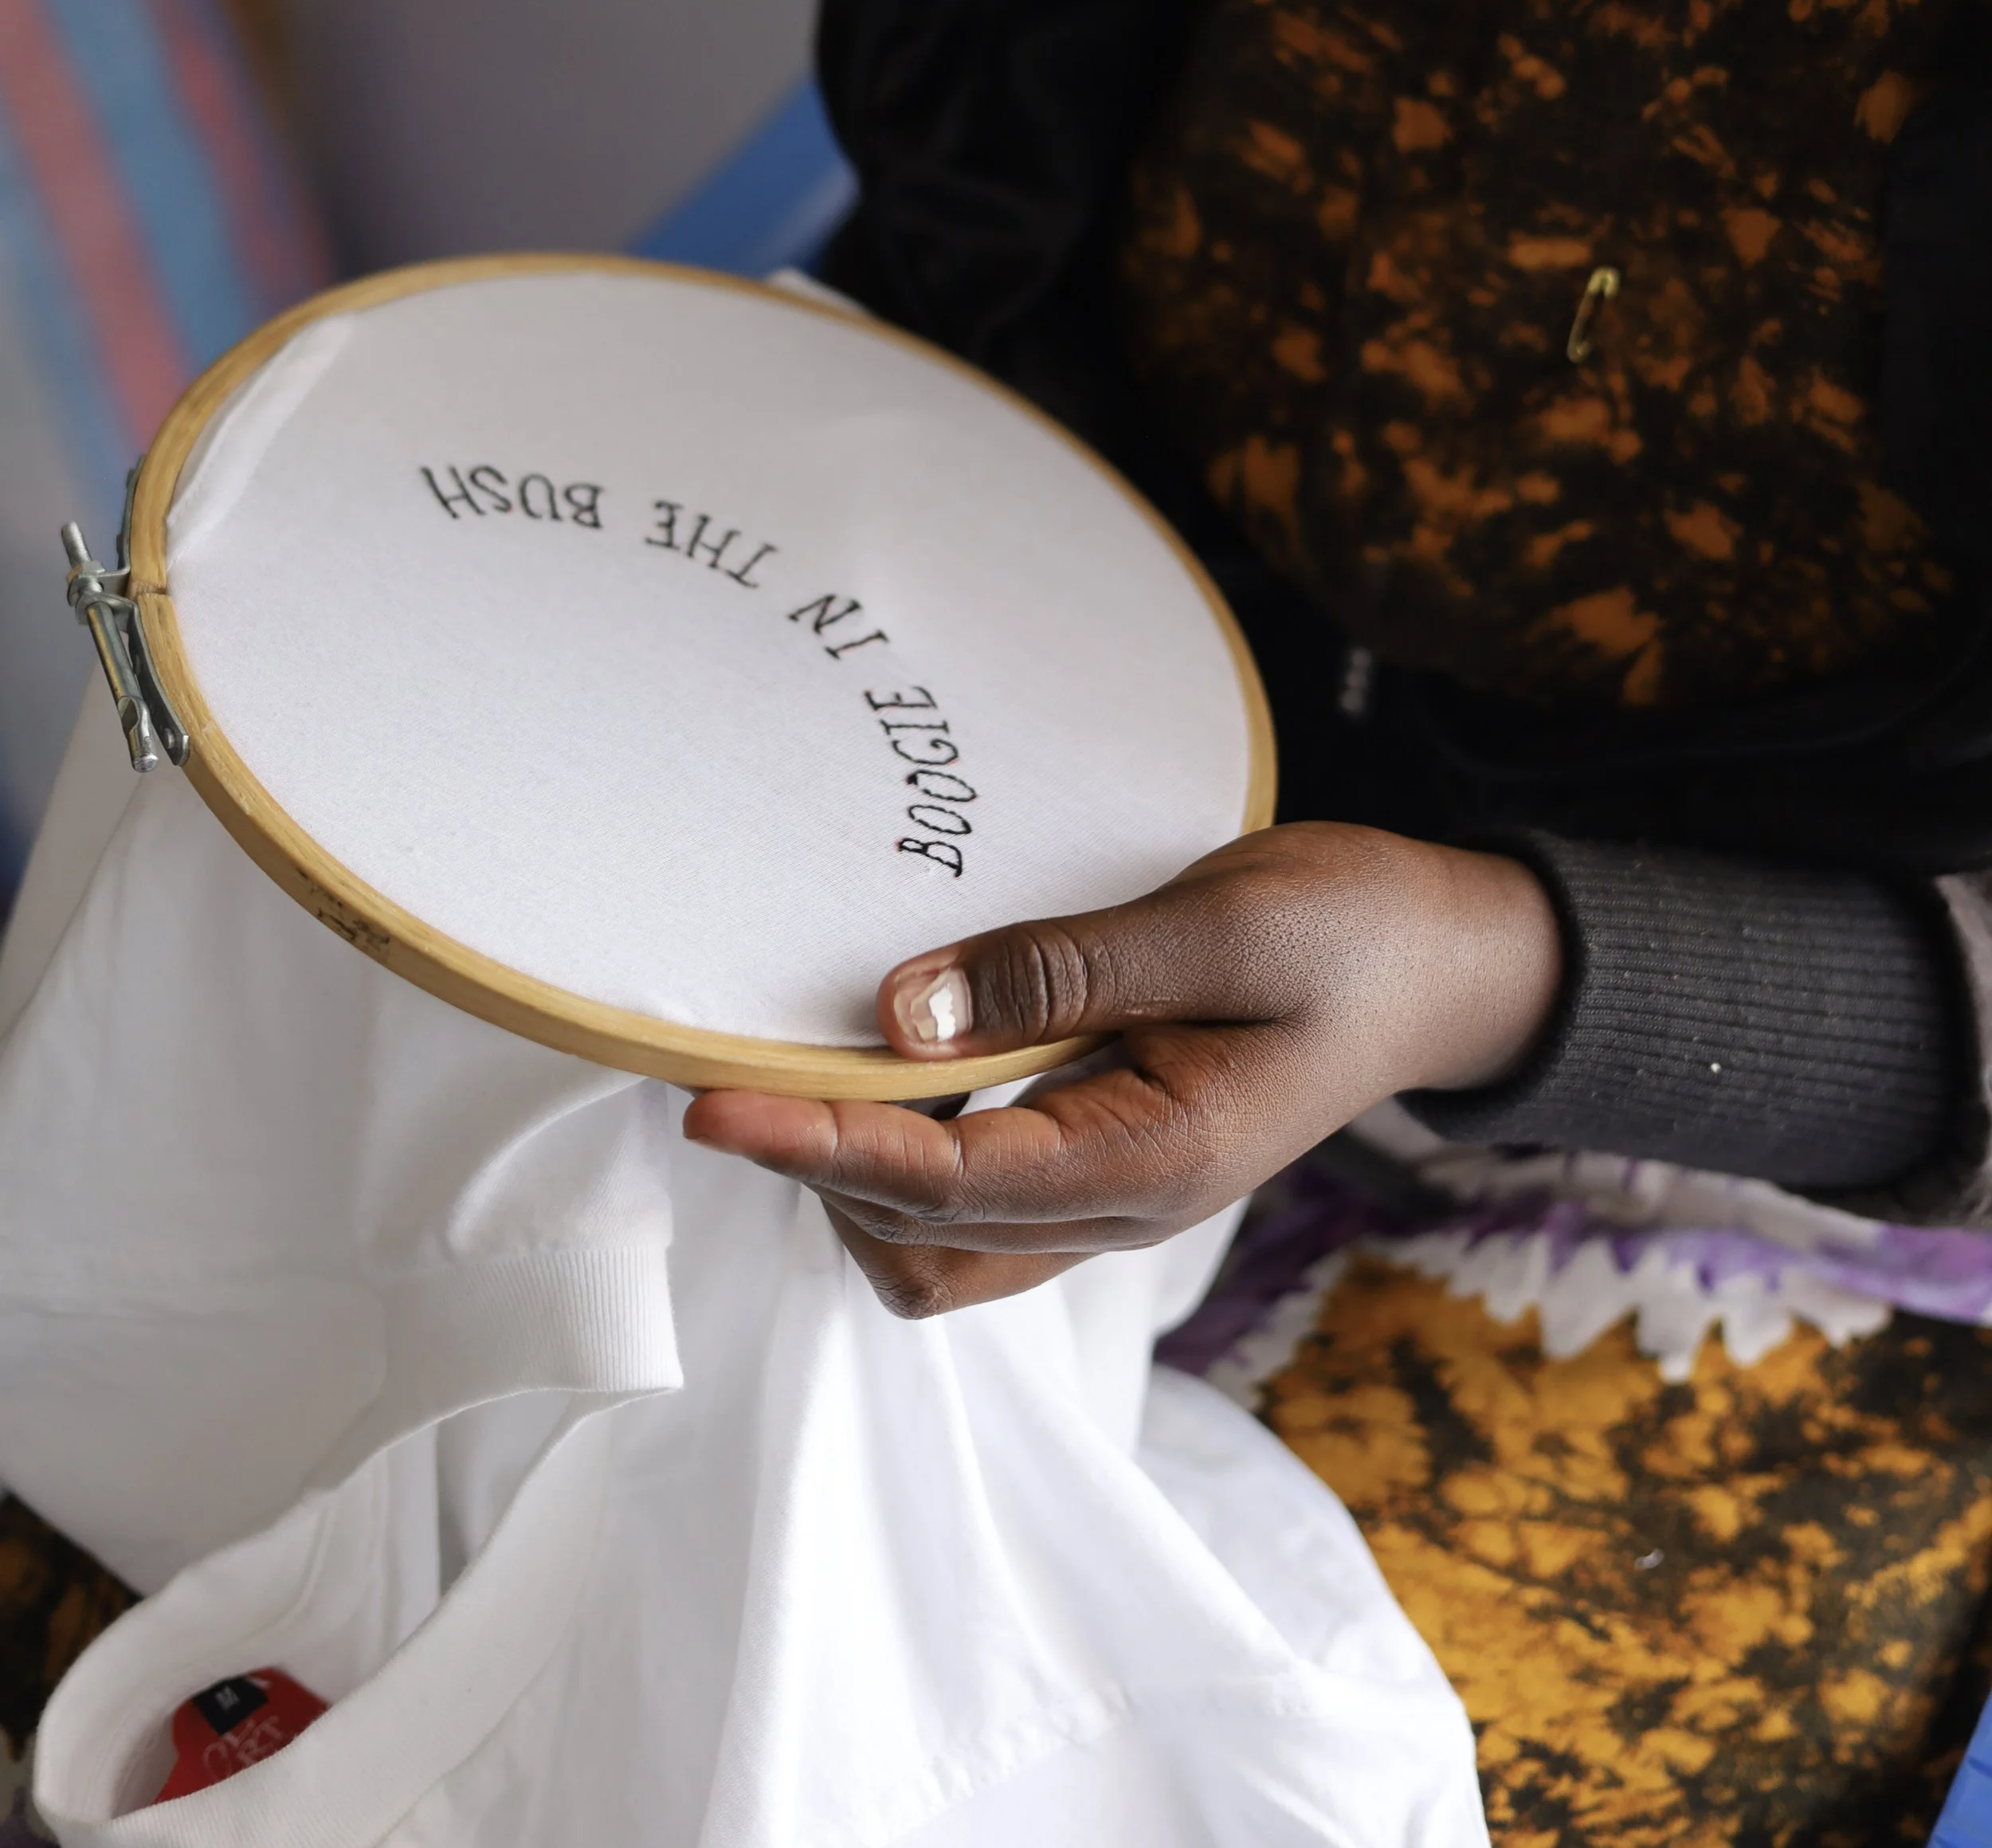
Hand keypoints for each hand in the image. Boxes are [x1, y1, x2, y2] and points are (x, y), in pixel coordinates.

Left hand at [683, 822, 1561, 1316]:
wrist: (1445, 956)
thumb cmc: (1349, 928)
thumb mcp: (1219, 923)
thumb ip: (1062, 969)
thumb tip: (901, 1011)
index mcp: (1158, 1160)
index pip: (945, 1181)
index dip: (817, 1144)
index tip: (714, 1103)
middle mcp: (1126, 1205)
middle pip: (923, 1244)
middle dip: (820, 1170)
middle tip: (743, 1068)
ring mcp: (1118, 1194)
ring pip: (941, 1247)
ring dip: (859, 1177)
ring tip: (804, 1074)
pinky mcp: (1110, 1158)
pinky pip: (978, 1204)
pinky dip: (909, 1156)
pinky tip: (893, 1070)